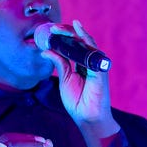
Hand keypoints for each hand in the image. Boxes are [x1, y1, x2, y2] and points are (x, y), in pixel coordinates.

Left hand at [43, 20, 119, 146]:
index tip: (50, 32)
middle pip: (79, 41)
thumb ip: (59, 63)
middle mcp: (90, 61)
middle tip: (52, 28)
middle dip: (66, 32)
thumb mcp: (65, 79)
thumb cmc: (78, 101)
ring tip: (58, 28)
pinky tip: (78, 31)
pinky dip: (85, 39)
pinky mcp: (100, 67)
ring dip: (72, 33)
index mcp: (82, 64)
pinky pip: (93, 50)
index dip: (63, 37)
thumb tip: (46, 50)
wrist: (87, 117)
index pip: (73, 45)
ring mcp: (96, 64)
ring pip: (85, 42)